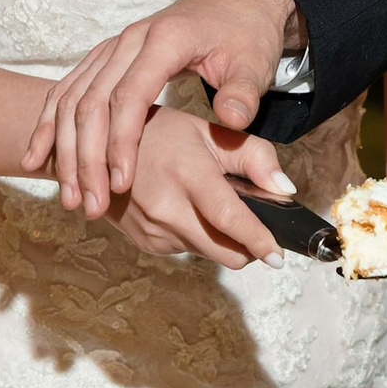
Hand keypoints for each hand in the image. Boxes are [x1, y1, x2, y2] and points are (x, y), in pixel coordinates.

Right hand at [33, 0, 304, 215]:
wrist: (234, 1)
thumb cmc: (244, 35)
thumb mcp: (254, 63)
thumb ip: (243, 93)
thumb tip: (231, 118)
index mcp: (164, 40)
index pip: (130, 94)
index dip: (121, 141)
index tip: (120, 182)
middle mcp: (130, 40)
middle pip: (92, 100)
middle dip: (87, 157)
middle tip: (91, 203)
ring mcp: (112, 48)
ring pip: (72, 98)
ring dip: (65, 149)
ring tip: (69, 195)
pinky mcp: (104, 58)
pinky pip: (66, 91)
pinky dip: (50, 125)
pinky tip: (37, 158)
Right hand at [116, 105, 295, 266]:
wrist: (101, 150)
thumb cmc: (159, 135)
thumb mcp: (210, 132)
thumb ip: (255, 156)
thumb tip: (285, 189)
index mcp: (188, 175)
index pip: (229, 218)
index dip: (258, 241)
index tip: (278, 255)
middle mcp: (168, 208)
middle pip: (225, 252)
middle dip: (247, 247)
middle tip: (254, 227)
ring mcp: (154, 230)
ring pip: (208, 254)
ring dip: (220, 240)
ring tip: (209, 206)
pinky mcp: (145, 243)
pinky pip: (186, 250)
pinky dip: (196, 237)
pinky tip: (186, 210)